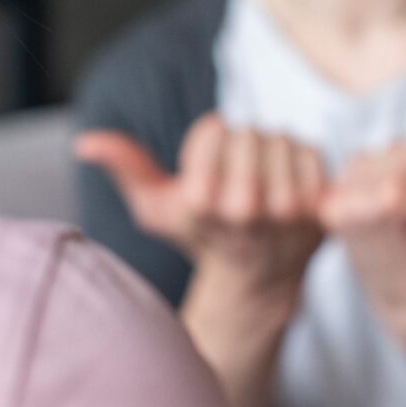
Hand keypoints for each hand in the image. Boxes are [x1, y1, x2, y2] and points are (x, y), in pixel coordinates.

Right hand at [75, 113, 325, 299]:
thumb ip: (124, 168)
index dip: (211, 141)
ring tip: (262, 180)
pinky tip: (287, 185)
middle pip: (249, 133)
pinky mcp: (321, 211)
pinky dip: (301, 160)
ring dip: (272, 151)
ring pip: (282, 139)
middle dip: (242, 145)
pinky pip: (312, 153)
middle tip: (238, 174)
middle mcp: (246, 210)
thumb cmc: (201, 235)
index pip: (214, 128)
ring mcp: (289, 212)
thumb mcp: (156, 208)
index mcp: (201, 204)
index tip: (210, 166)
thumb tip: (84, 142)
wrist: (258, 278)